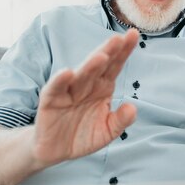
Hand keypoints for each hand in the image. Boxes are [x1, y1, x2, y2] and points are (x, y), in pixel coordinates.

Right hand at [32, 29, 138, 166]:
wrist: (56, 150)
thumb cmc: (84, 135)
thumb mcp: (107, 131)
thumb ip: (121, 121)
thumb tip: (133, 108)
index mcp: (103, 87)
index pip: (115, 65)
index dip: (124, 51)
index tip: (134, 34)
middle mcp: (87, 85)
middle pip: (99, 65)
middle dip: (109, 51)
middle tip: (119, 38)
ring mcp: (68, 91)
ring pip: (80, 75)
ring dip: (89, 65)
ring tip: (101, 56)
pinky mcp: (50, 101)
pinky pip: (55, 89)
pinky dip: (60, 80)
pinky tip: (67, 73)